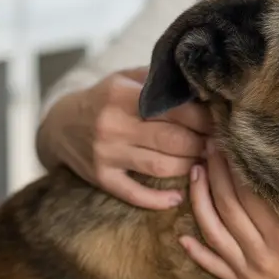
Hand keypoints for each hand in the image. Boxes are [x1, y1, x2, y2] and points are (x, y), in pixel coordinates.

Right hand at [39, 67, 212, 209]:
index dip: (203, 119)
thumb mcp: (124, 78)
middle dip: (201, 143)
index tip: (220, 121)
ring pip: (160, 166)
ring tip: (203, 162)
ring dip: (188, 167)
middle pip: (172, 140)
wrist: (59, 125)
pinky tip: (177, 198)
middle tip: (217, 144)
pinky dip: (158, 200)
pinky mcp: (101, 178)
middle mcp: (113, 126)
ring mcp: (106, 155)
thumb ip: (158, 81)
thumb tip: (200, 85)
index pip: (175, 110)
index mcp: (122, 96)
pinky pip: (134, 194)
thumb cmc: (103, 99)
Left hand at [179, 146, 278, 278]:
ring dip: (200, 200)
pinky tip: (181, 235)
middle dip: (216, 173)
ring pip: (215, 231)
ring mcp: (252, 269)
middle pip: (229, 206)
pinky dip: (196, 252)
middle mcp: (266, 253)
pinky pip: (214, 266)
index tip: (231, 142)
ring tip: (196, 171)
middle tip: (210, 146)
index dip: (238, 165)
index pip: (252, 193)